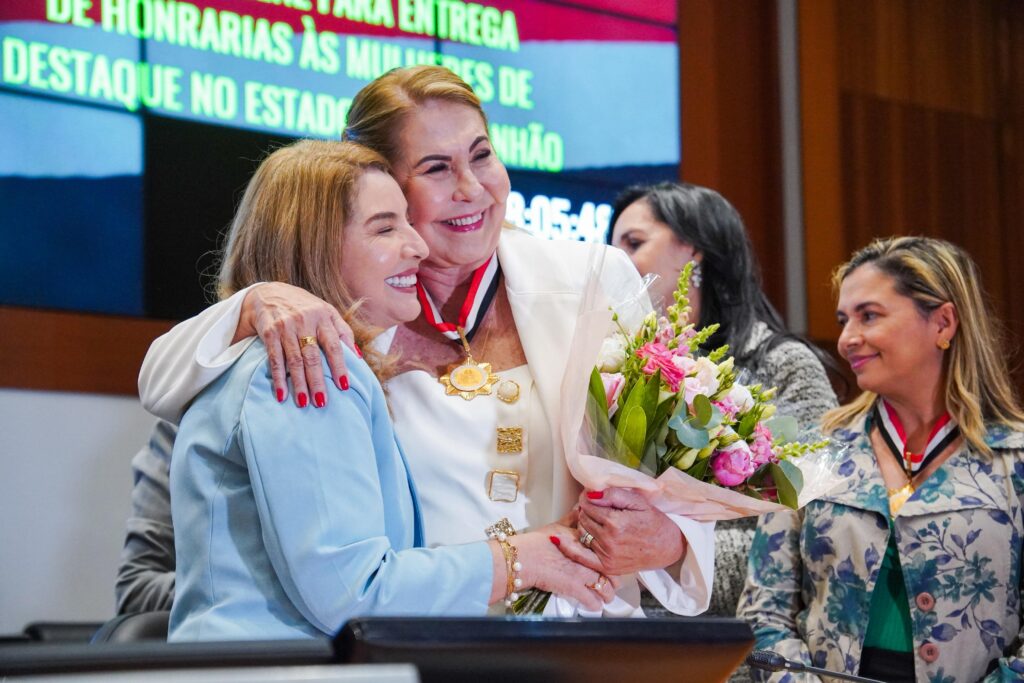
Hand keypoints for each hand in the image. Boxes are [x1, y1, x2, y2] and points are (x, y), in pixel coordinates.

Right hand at [237, 282, 354, 407]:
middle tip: (321, 403)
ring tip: (303, 403)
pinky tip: (282, 395)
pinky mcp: (269, 332)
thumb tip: (359, 357)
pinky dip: (278, 378)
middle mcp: (304, 321)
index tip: (344, 386)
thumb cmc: (305, 308)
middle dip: (317, 381)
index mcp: (323, 316)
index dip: (339, 366)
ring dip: (298, 384)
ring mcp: (285, 327)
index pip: (334, 344)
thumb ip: (343, 332)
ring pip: (294, 360)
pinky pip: (274, 359)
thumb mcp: (327, 312)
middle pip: (313, 356)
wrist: (269, 294)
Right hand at [511, 530, 617, 610]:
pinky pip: (593, 602)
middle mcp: (589, 559)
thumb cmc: (538, 543)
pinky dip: (594, 605)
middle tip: (610, 582)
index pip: (610, 553)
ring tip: (604, 596)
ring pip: (607, 590)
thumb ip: (572, 520)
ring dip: (607, 595)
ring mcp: (583, 574)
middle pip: (614, 572)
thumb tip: (580, 510)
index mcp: (587, 543)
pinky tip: (594, 605)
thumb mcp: (558, 526)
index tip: (613, 564)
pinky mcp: (575, 589)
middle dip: (614, 580)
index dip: (613, 560)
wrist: (525, 558)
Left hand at [559, 488, 684, 574]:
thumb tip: (591, 493)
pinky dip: (569, 547)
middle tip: (595, 507)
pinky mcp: (606, 566)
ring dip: (584, 525)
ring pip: (581, 533)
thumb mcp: (638, 502)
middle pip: (583, 518)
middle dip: (586, 510)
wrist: (667, 547)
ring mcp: (607, 555)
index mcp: (616, 522)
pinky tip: (559, 539)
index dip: (588, 498)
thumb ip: (613, 494)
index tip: (592, 496)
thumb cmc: (654, 522)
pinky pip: (581, 555)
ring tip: (595, 520)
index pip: (588, 504)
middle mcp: (609, 540)